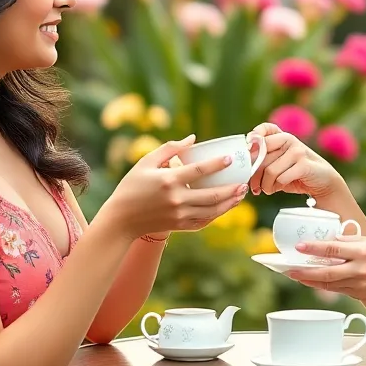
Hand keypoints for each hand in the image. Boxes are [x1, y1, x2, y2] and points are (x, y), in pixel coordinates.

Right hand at [105, 135, 245, 238]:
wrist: (121, 219)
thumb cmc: (132, 186)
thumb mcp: (146, 162)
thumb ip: (170, 148)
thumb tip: (193, 139)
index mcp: (168, 180)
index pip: (199, 171)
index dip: (217, 164)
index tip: (230, 159)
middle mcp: (176, 199)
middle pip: (211, 195)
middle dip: (231, 189)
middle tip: (244, 182)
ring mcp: (179, 215)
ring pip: (211, 211)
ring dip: (229, 203)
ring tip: (240, 195)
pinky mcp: (179, 226)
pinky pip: (203, 222)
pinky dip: (216, 215)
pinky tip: (225, 207)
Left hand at [247, 123, 342, 198]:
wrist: (323, 182)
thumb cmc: (295, 174)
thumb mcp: (278, 164)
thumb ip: (264, 159)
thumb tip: (244, 164)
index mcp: (283, 136)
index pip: (265, 128)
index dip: (254, 136)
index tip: (248, 148)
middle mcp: (290, 140)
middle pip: (261, 155)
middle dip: (254, 174)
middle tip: (254, 186)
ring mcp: (298, 151)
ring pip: (269, 170)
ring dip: (265, 184)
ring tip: (268, 189)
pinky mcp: (304, 165)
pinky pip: (281, 178)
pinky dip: (276, 186)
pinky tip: (277, 188)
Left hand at [285, 235, 365, 299]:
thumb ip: (349, 240)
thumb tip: (330, 241)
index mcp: (362, 253)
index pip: (333, 249)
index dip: (314, 248)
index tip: (299, 246)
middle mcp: (359, 270)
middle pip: (327, 272)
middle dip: (305, 271)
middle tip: (289, 269)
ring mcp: (358, 285)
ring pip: (329, 284)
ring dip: (310, 280)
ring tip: (295, 275)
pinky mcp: (358, 294)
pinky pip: (337, 289)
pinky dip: (323, 285)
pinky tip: (313, 281)